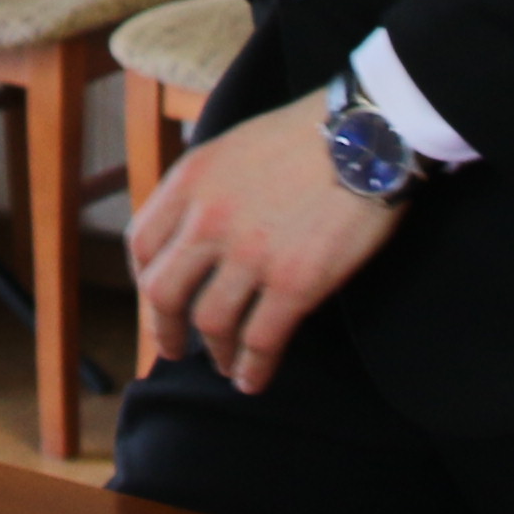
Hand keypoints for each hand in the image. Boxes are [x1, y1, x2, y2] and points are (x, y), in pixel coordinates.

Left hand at [125, 93, 400, 394]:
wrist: (369, 134)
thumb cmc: (311, 133)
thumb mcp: (236, 145)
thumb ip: (210, 185)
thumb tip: (198, 222)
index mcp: (191, 181)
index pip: (144, 243)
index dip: (145, 277)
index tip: (158, 297)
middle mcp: (209, 220)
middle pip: (163, 292)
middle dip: (164, 328)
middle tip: (174, 348)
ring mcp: (249, 255)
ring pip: (210, 323)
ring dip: (215, 353)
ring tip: (225, 366)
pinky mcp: (294, 284)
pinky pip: (260, 341)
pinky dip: (253, 368)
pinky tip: (254, 380)